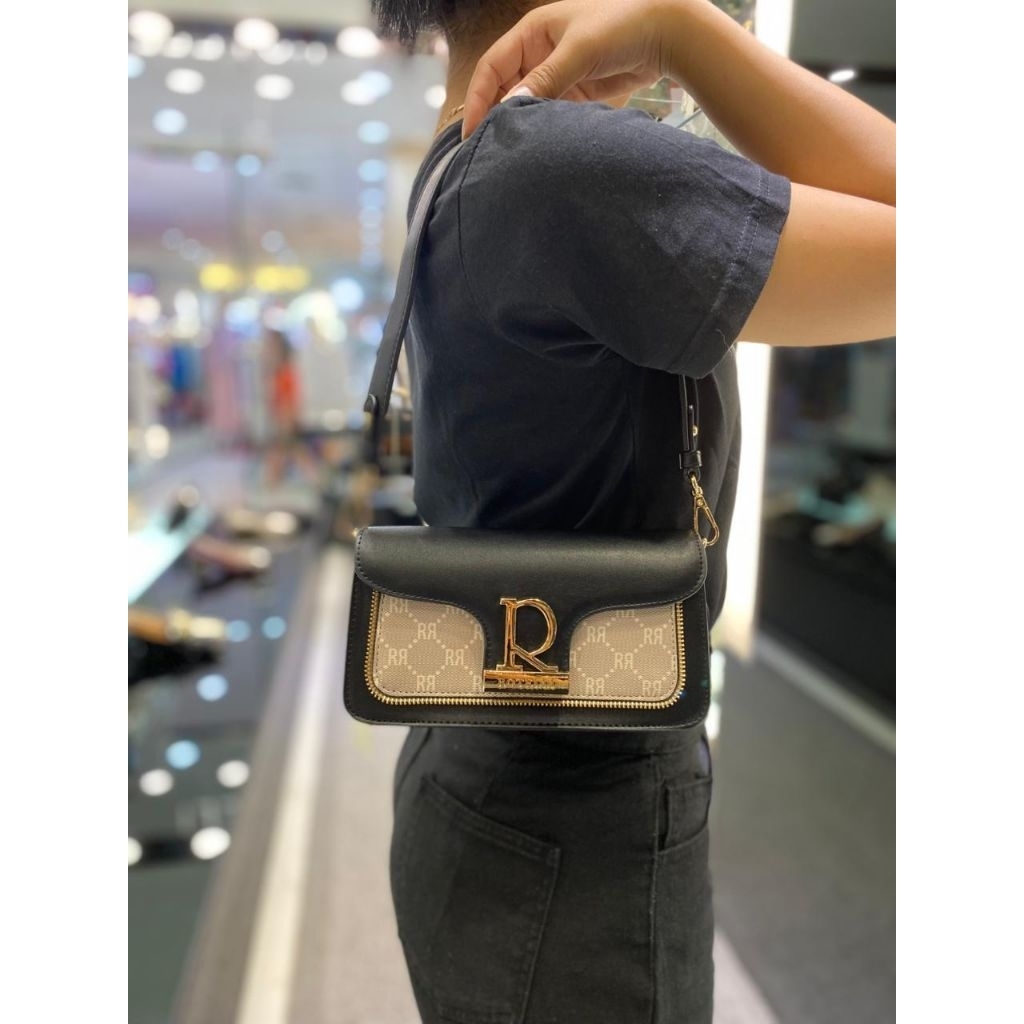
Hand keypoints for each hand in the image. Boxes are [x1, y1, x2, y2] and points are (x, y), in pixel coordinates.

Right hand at [462, 0, 675, 137]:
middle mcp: (538, 54)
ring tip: (507, 156)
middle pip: (504, 90)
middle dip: (493, 118)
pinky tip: (535, 150)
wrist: (664, 36)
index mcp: (531, 34)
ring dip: (518, 128)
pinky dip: (541, 131)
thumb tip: (510, 107)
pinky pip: (548, 115)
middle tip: (485, 151)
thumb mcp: (578, 51)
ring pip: (525, 106)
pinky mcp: (574, 95)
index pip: (492, 68)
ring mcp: (556, 76)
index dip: (478, 99)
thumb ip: (545, 80)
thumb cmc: (620, 27)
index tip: (473, 132)